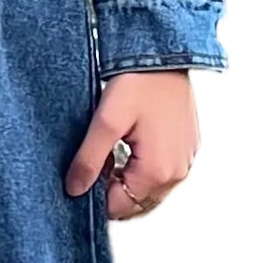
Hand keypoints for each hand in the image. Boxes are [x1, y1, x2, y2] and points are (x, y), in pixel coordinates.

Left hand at [63, 69, 198, 219]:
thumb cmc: (140, 81)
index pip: (119, 208)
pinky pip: (162, 174)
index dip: (96, 195)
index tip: (84, 174)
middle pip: (136, 203)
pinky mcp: (187, 149)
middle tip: (97, 162)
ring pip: (149, 191)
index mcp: (158, 171)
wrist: (165, 54)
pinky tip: (130, 147)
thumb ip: (89, 160)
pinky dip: (143, 169)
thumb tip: (75, 189)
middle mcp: (177, 172)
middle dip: (113, 190)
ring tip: (112, 152)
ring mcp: (185, 161)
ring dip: (128, 181)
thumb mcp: (106, 121)